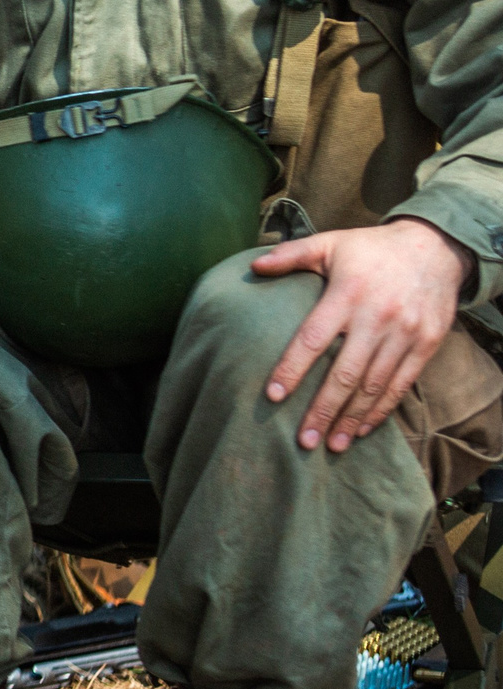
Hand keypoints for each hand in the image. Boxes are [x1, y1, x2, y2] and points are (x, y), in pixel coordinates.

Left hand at [254, 216, 475, 451]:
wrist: (436, 247)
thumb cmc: (371, 249)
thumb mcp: (331, 243)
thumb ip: (291, 255)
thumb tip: (253, 266)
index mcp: (348, 294)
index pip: (313, 339)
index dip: (292, 369)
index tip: (273, 397)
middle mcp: (378, 318)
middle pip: (345, 373)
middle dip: (323, 410)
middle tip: (302, 440)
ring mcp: (405, 334)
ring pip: (375, 386)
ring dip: (351, 418)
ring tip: (331, 445)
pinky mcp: (426, 345)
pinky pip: (402, 384)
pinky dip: (382, 409)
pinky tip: (362, 428)